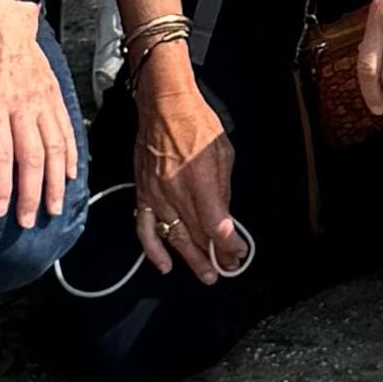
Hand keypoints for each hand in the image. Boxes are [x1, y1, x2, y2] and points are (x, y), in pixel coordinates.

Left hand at [0, 0, 78, 229]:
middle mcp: (21, 103)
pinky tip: (72, 175)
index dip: (2, 185)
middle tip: (28, 221)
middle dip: (31, 194)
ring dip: (57, 181)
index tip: (0, 211)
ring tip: (53, 207)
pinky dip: (72, 155)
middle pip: (33, 157)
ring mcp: (42, 99)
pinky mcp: (54, 94)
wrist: (2, 14)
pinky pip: (66, 129)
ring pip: (56, 147)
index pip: (0, 153)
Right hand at [128, 45, 237, 275]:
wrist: (164, 106)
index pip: (217, 226)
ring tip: (207, 275)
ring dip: (192, 259)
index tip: (239, 252)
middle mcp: (176, 193)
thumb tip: (223, 216)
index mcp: (200, 181)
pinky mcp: (143, 194)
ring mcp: (157, 196)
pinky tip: (165, 265)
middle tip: (228, 269)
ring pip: (175, 237)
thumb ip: (223, 188)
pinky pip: (145, 228)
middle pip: (198, 236)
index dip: (230, 245)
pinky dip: (153, 250)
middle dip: (216, 256)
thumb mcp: (223, 153)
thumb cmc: (196, 123)